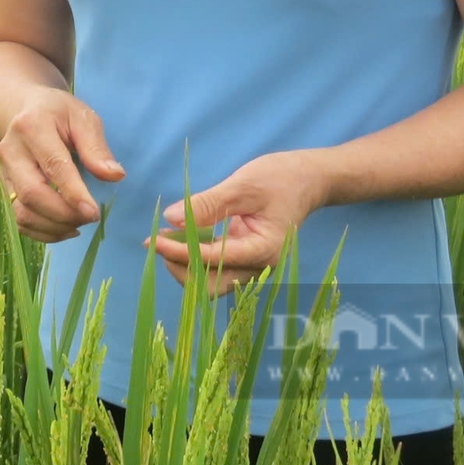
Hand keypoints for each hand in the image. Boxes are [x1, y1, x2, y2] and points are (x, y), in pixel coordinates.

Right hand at [0, 89, 126, 242]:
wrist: (24, 110)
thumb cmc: (59, 113)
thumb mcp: (82, 118)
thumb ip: (96, 147)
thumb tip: (115, 176)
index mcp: (32, 127)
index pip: (53, 166)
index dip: (73, 194)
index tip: (94, 213)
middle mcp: (11, 151)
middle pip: (32, 194)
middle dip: (63, 215)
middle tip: (90, 218)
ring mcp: (3, 172)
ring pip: (22, 212)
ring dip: (53, 227)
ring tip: (79, 224)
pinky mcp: (4, 188)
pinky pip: (18, 220)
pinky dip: (43, 232)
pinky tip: (65, 227)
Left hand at [144, 151, 324, 295]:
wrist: (309, 180)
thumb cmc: (281, 178)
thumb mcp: (244, 186)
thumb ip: (209, 204)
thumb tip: (171, 219)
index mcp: (263, 251)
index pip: (213, 260)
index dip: (180, 253)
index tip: (154, 241)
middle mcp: (259, 267)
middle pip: (211, 285)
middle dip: (180, 267)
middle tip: (157, 242)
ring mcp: (253, 266)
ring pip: (211, 281)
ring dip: (186, 265)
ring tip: (164, 239)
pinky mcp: (246, 259)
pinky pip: (217, 268)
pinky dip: (195, 257)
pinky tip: (179, 238)